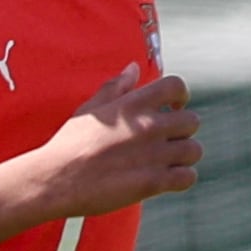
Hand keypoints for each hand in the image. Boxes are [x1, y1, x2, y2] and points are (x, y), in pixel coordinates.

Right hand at [23, 65, 200, 221]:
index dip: (181, 96)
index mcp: (133, 104)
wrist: (56, 179)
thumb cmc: (69, 144)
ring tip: (166, 162)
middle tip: (167, 141)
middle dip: (183, 131)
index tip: (174, 107)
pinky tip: (166, 180)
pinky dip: (181, 178)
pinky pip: (188, 177)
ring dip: (184, 156)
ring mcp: (154, 154)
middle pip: (192, 121)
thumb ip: (115, 87)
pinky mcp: (154, 182)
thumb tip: (134, 68)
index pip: (176, 86)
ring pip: (194, 150)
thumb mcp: (90, 109)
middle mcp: (148, 125)